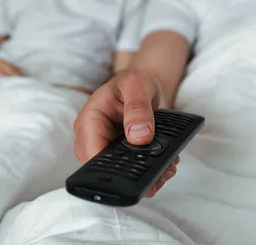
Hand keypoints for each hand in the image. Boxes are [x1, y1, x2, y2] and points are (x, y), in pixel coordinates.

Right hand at [74, 71, 180, 197]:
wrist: (139, 84)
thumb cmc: (133, 81)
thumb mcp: (138, 85)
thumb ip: (138, 108)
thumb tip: (139, 136)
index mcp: (89, 120)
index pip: (93, 154)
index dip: (113, 168)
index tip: (138, 170)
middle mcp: (92, 136)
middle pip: (103, 168)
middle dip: (131, 173)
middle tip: (160, 172)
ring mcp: (103, 145)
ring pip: (116, 171)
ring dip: (142, 172)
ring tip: (166, 168)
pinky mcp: (116, 152)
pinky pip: (126, 167)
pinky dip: (146, 168)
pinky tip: (164, 166)